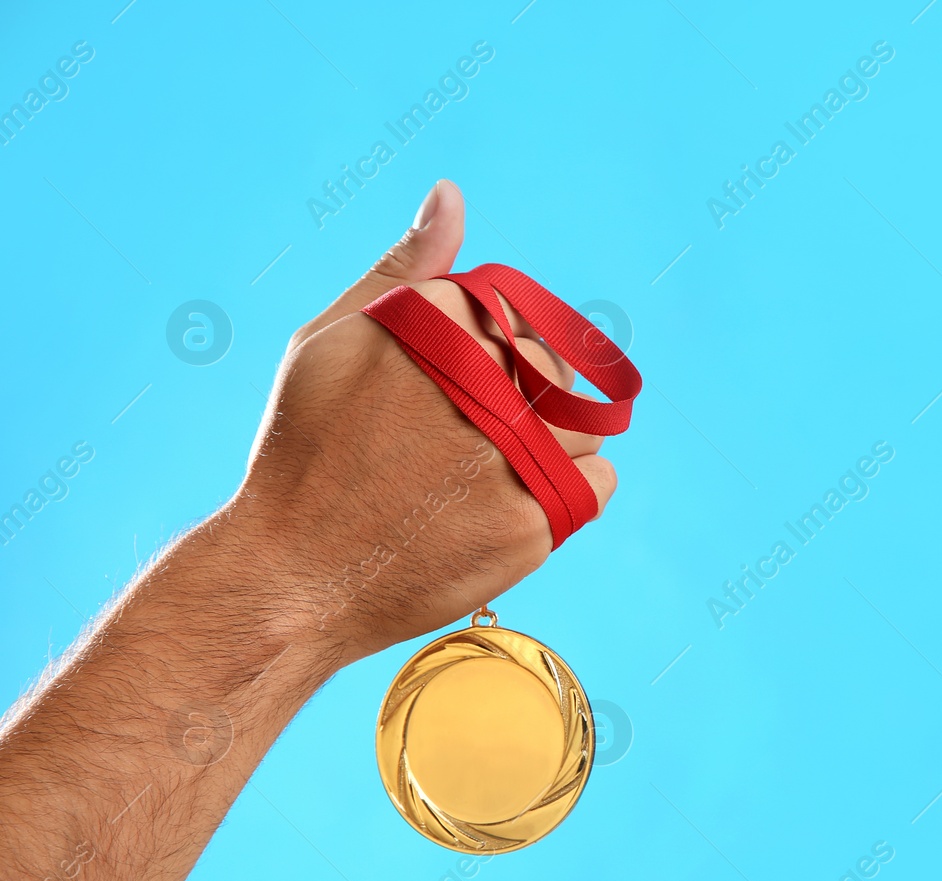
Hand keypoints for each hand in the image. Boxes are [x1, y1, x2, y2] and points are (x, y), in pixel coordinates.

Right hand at [230, 179, 616, 664]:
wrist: (293, 575)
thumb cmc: (307, 450)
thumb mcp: (335, 339)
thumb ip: (405, 267)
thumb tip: (450, 194)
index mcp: (440, 321)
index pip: (521, 317)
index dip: (493, 360)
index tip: (455, 397)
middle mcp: (485, 379)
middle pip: (559, 369)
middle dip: (527, 400)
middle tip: (466, 444)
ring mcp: (515, 453)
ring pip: (589, 424)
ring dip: (554, 444)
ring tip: (485, 474)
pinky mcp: (535, 519)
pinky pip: (598, 483)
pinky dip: (568, 490)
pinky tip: (507, 501)